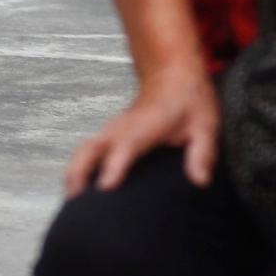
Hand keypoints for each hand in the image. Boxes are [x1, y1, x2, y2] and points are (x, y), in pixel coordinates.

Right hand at [63, 65, 220, 195]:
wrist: (172, 73)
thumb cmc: (187, 99)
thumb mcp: (205, 125)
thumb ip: (202, 153)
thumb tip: (200, 181)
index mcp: (144, 126)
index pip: (125, 148)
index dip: (114, 167)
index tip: (105, 187)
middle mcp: (122, 128)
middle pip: (91, 149)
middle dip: (79, 173)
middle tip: (75, 202)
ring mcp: (112, 130)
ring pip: (84, 150)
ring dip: (74, 172)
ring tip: (71, 202)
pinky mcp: (109, 134)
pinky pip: (87, 151)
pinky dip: (78, 168)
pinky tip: (77, 188)